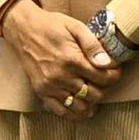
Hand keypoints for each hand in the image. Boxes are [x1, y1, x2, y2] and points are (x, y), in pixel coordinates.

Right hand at [1, 0, 115, 117]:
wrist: (23, 29)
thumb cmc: (50, 25)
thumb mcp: (75, 26)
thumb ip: (93, 45)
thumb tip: (107, 62)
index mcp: (72, 60)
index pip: (103, 77)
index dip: (114, 75)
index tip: (115, 70)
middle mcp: (61, 77)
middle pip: (94, 94)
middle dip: (105, 88)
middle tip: (104, 80)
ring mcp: (50, 87)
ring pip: (80, 107)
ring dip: (92, 103)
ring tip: (94, 93)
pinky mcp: (41, 92)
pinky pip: (61, 112)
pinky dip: (74, 114)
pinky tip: (82, 107)